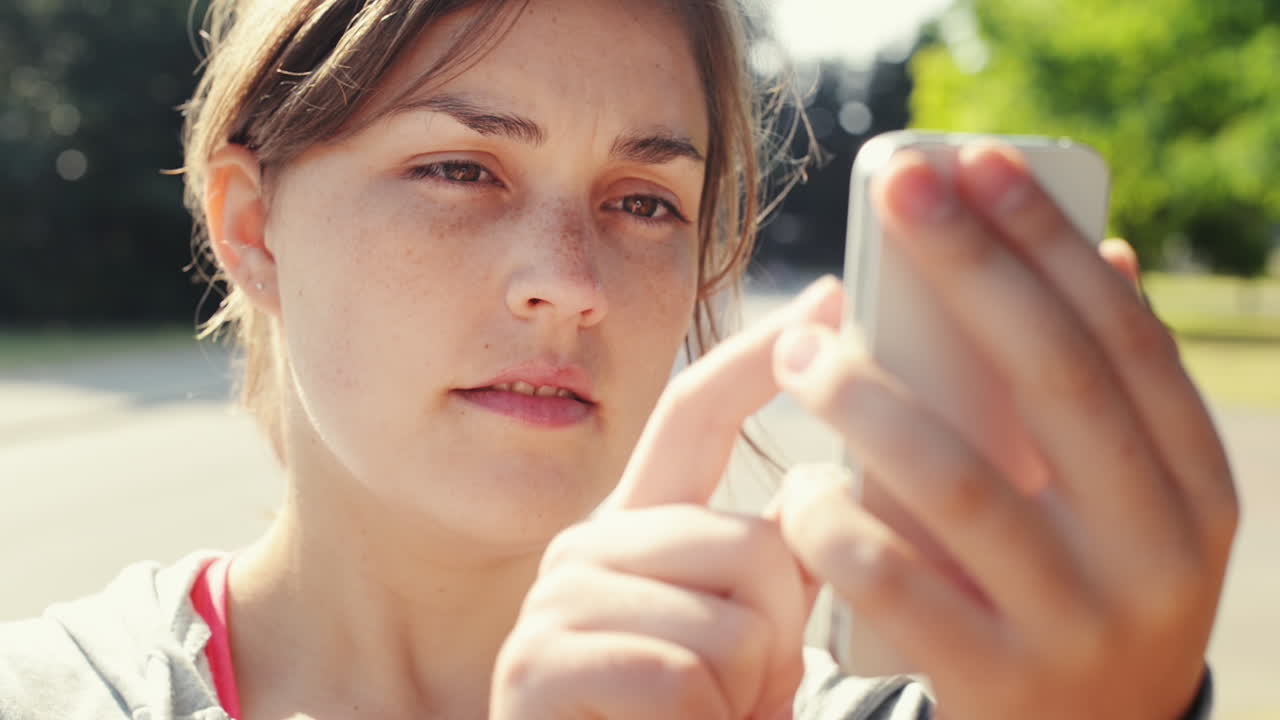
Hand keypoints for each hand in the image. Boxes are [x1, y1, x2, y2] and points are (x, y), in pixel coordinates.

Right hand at [491, 279, 842, 719]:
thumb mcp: (749, 638)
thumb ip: (779, 562)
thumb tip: (840, 490)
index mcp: (638, 525)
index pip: (695, 415)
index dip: (761, 358)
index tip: (825, 298)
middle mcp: (587, 545)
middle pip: (750, 543)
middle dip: (778, 638)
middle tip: (738, 692)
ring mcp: (556, 602)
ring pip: (728, 619)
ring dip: (743, 697)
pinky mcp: (538, 667)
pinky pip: (681, 677)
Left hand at [773, 142, 1237, 718]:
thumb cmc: (1075, 598)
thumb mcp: (1114, 509)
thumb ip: (1103, 400)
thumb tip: (1101, 251)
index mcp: (1194, 491)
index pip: (1123, 339)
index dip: (1050, 242)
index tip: (978, 160)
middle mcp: (1162, 554)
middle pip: (1056, 379)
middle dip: (968, 269)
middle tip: (893, 189)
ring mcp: (1085, 626)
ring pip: (963, 483)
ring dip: (869, 399)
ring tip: (801, 347)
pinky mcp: (999, 684)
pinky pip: (899, 585)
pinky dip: (835, 524)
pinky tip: (795, 490)